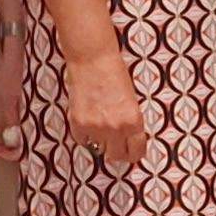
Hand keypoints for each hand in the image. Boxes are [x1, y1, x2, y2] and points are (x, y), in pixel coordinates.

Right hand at [59, 41, 149, 165]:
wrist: (93, 59)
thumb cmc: (114, 73)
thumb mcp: (131, 100)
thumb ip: (130, 122)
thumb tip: (126, 139)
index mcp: (134, 121)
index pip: (136, 151)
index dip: (133, 154)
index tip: (130, 153)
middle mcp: (117, 128)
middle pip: (117, 156)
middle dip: (116, 151)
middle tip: (114, 145)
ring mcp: (96, 128)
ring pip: (99, 148)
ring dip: (99, 139)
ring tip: (99, 121)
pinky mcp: (79, 124)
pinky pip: (82, 140)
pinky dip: (84, 133)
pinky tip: (87, 117)